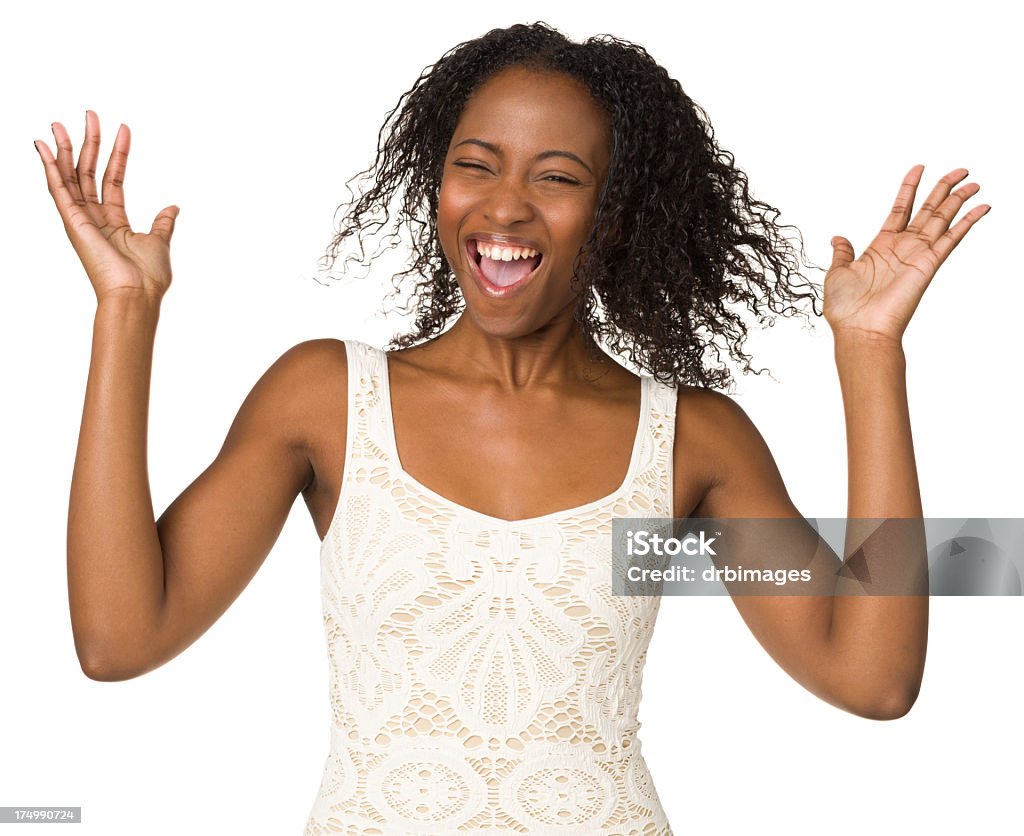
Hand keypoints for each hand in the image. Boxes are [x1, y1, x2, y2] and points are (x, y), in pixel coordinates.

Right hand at [34, 111, 178, 304]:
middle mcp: (93, 219)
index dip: (118, 154)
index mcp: (113, 222)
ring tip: (62, 122)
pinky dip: (49, 167)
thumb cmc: (148, 277)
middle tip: (90, 114)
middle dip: (88, 143)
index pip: (112, 179)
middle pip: (87, 173)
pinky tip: (43, 146)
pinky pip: (57, 189)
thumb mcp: (159, 242)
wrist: (137, 295)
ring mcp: (80, 220)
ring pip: (69, 176)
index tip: (124, 128)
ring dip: (65, 148)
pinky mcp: (72, 222)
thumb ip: (163, 223)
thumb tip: (173, 206)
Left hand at [823, 165, 989, 343]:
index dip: (909, 187)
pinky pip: (952, 239)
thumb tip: (838, 238)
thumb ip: (842, 253)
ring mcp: (917, 255)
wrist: (859, 330)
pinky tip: (981, 207)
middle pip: (928, 210)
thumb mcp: (837, 273)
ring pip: (942, 219)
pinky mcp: (929, 264)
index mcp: (880, 246)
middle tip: (960, 171)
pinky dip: (967, 222)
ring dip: (958, 200)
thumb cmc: (846, 309)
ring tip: (973, 183)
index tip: (919, 168)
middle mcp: (903, 248)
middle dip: (943, 189)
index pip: (899, 209)